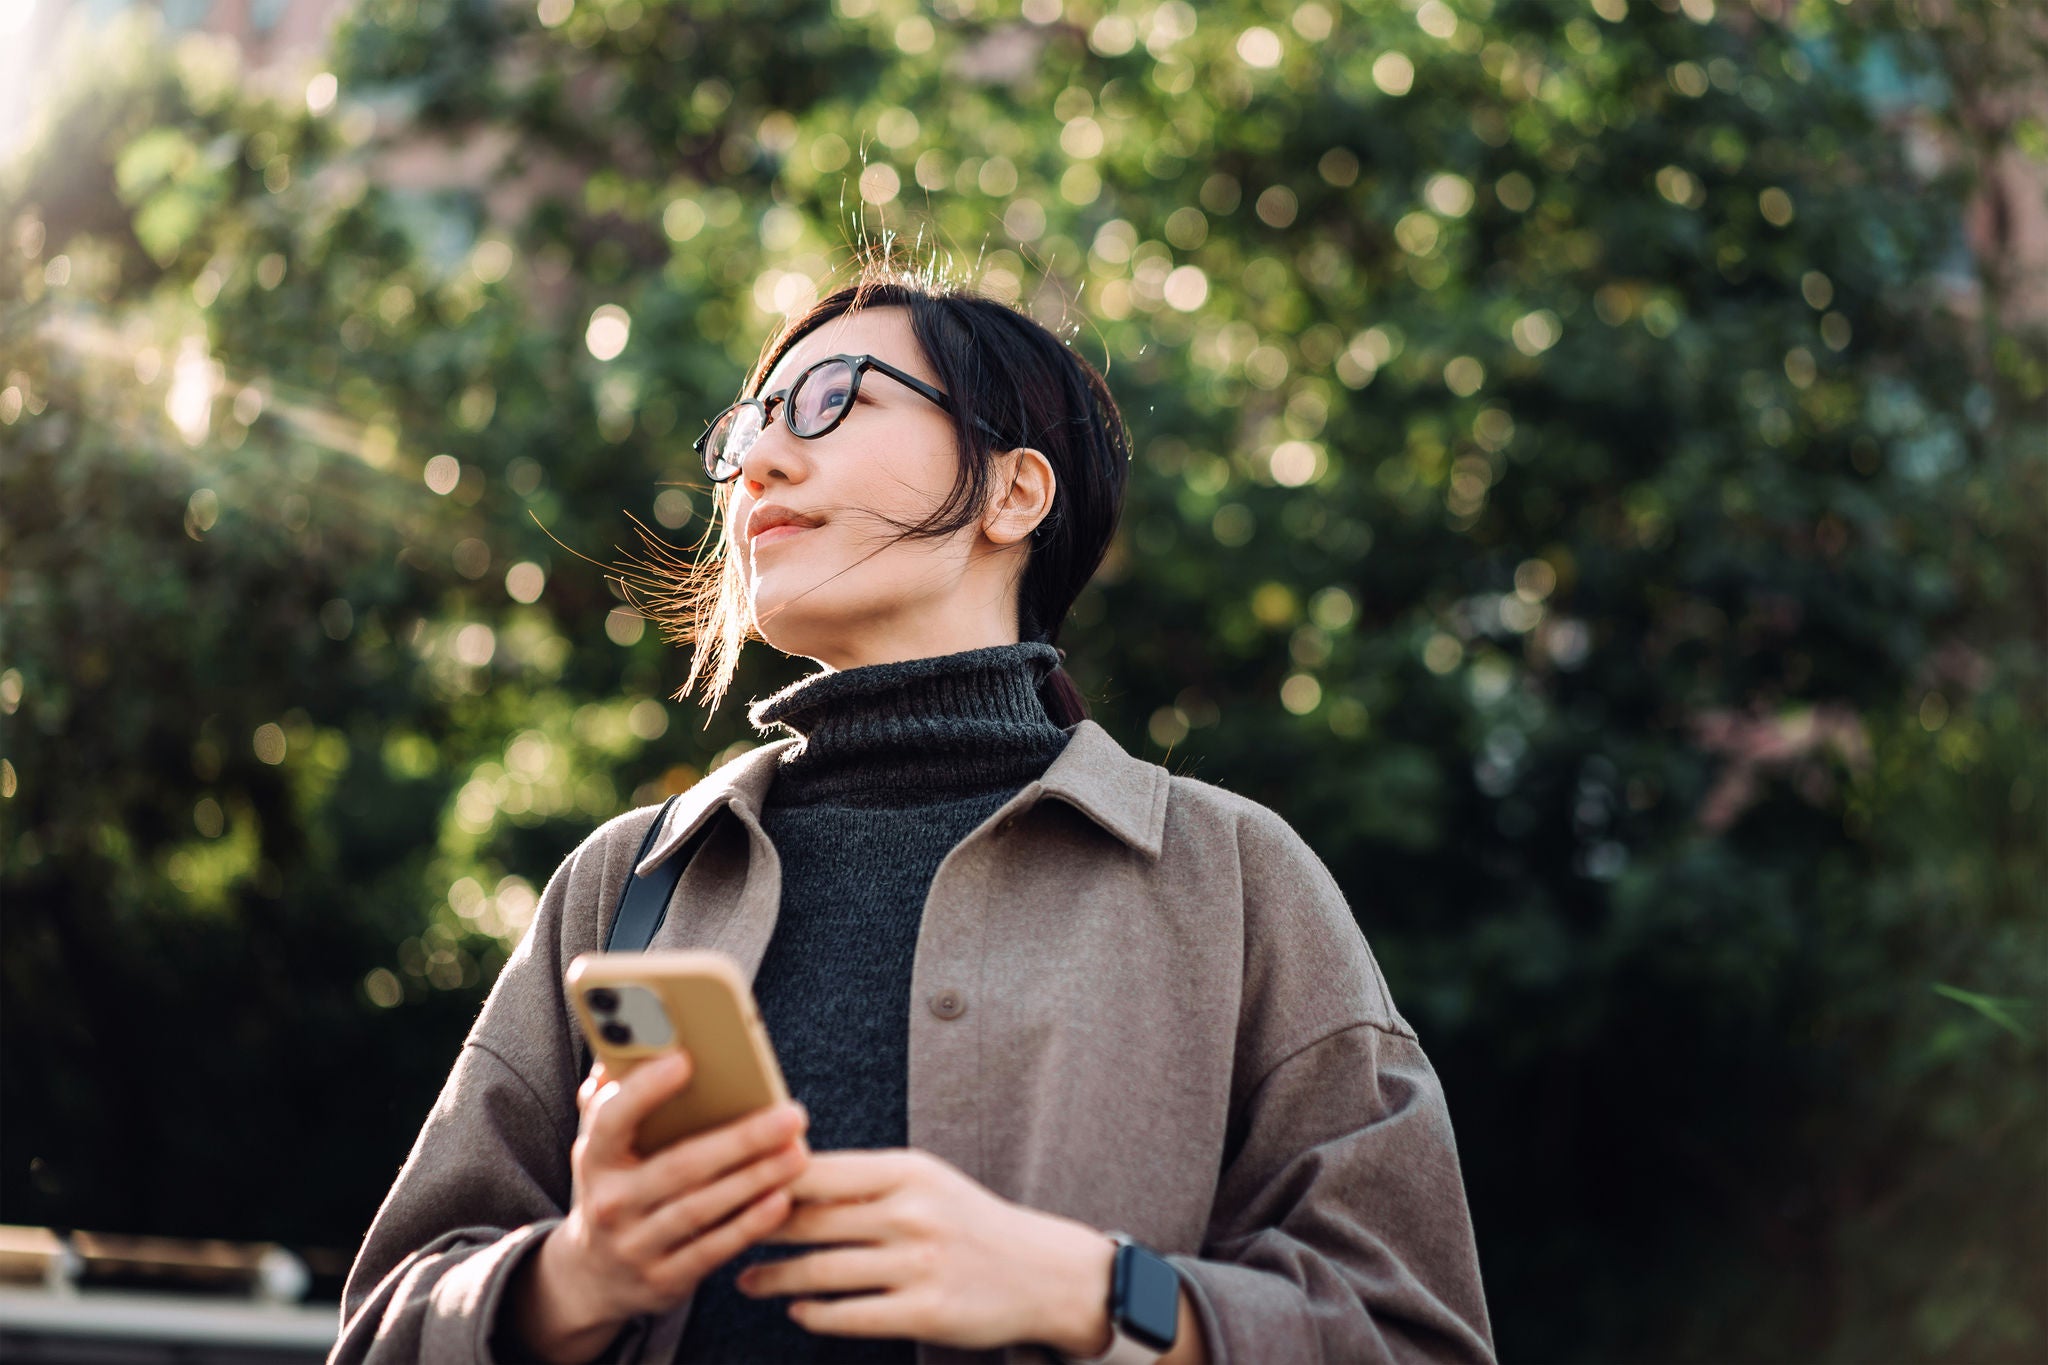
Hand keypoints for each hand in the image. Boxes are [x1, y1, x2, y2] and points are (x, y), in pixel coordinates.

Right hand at [506, 1051, 810, 1363]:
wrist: (590, 1278)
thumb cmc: (614, 1186)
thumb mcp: (601, 1146)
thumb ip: (614, 1096)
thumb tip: (628, 1039)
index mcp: (593, 1158)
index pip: (612, 1119)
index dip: (646, 1090)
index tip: (686, 1059)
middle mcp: (610, 1204)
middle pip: (680, 1166)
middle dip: (740, 1139)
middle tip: (791, 1114)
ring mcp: (635, 1247)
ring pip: (702, 1208)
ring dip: (756, 1179)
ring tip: (798, 1152)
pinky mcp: (663, 1281)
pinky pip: (713, 1249)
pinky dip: (749, 1225)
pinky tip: (782, 1200)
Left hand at [734, 1148, 1117, 1355]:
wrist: (1043, 1272)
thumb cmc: (972, 1221)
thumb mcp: (926, 1182)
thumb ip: (865, 1179)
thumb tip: (787, 1172)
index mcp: (907, 1171)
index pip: (817, 1170)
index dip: (764, 1180)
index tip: (727, 1187)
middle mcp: (911, 1214)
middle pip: (808, 1222)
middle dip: (755, 1231)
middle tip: (719, 1235)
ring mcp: (918, 1265)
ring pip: (819, 1272)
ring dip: (773, 1279)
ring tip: (746, 1279)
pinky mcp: (925, 1312)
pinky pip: (849, 1315)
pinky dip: (814, 1314)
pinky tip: (797, 1310)